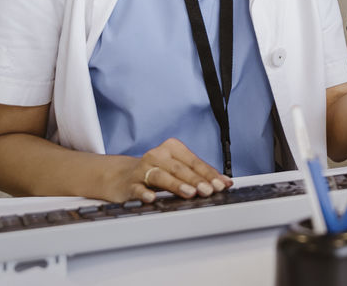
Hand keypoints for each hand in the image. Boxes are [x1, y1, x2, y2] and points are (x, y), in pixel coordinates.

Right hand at [111, 137, 233, 202]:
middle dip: (197, 180)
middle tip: (209, 190)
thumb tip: (224, 183)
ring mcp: (142, 169)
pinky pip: (138, 188)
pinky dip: (145, 193)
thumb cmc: (157, 172)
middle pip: (180, 168)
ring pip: (162, 176)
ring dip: (177, 185)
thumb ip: (198, 175)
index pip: (194, 161)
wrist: (123, 177)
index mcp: (172, 148)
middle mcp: (157, 155)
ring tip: (190, 193)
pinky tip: (152, 198)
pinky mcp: (130, 184)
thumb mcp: (177, 170)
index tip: (222, 184)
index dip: (209, 173)